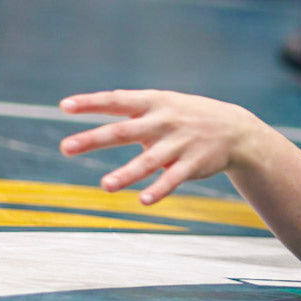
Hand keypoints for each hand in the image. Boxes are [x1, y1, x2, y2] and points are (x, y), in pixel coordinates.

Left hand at [59, 89, 255, 204]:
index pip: (117, 100)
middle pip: (123, 130)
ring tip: (105, 185)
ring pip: (148, 160)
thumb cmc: (189, 115)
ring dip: (126, 174)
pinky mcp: (193, 164)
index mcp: (154, 103)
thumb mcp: (164, 103)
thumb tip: (99, 106)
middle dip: (94, 139)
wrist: (236, 130)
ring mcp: (179, 143)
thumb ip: (133, 108)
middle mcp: (164, 121)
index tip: (64, 106)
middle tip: (66, 147)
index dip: (91, 103)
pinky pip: (173, 178)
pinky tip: (143, 200)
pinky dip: (159, 190)